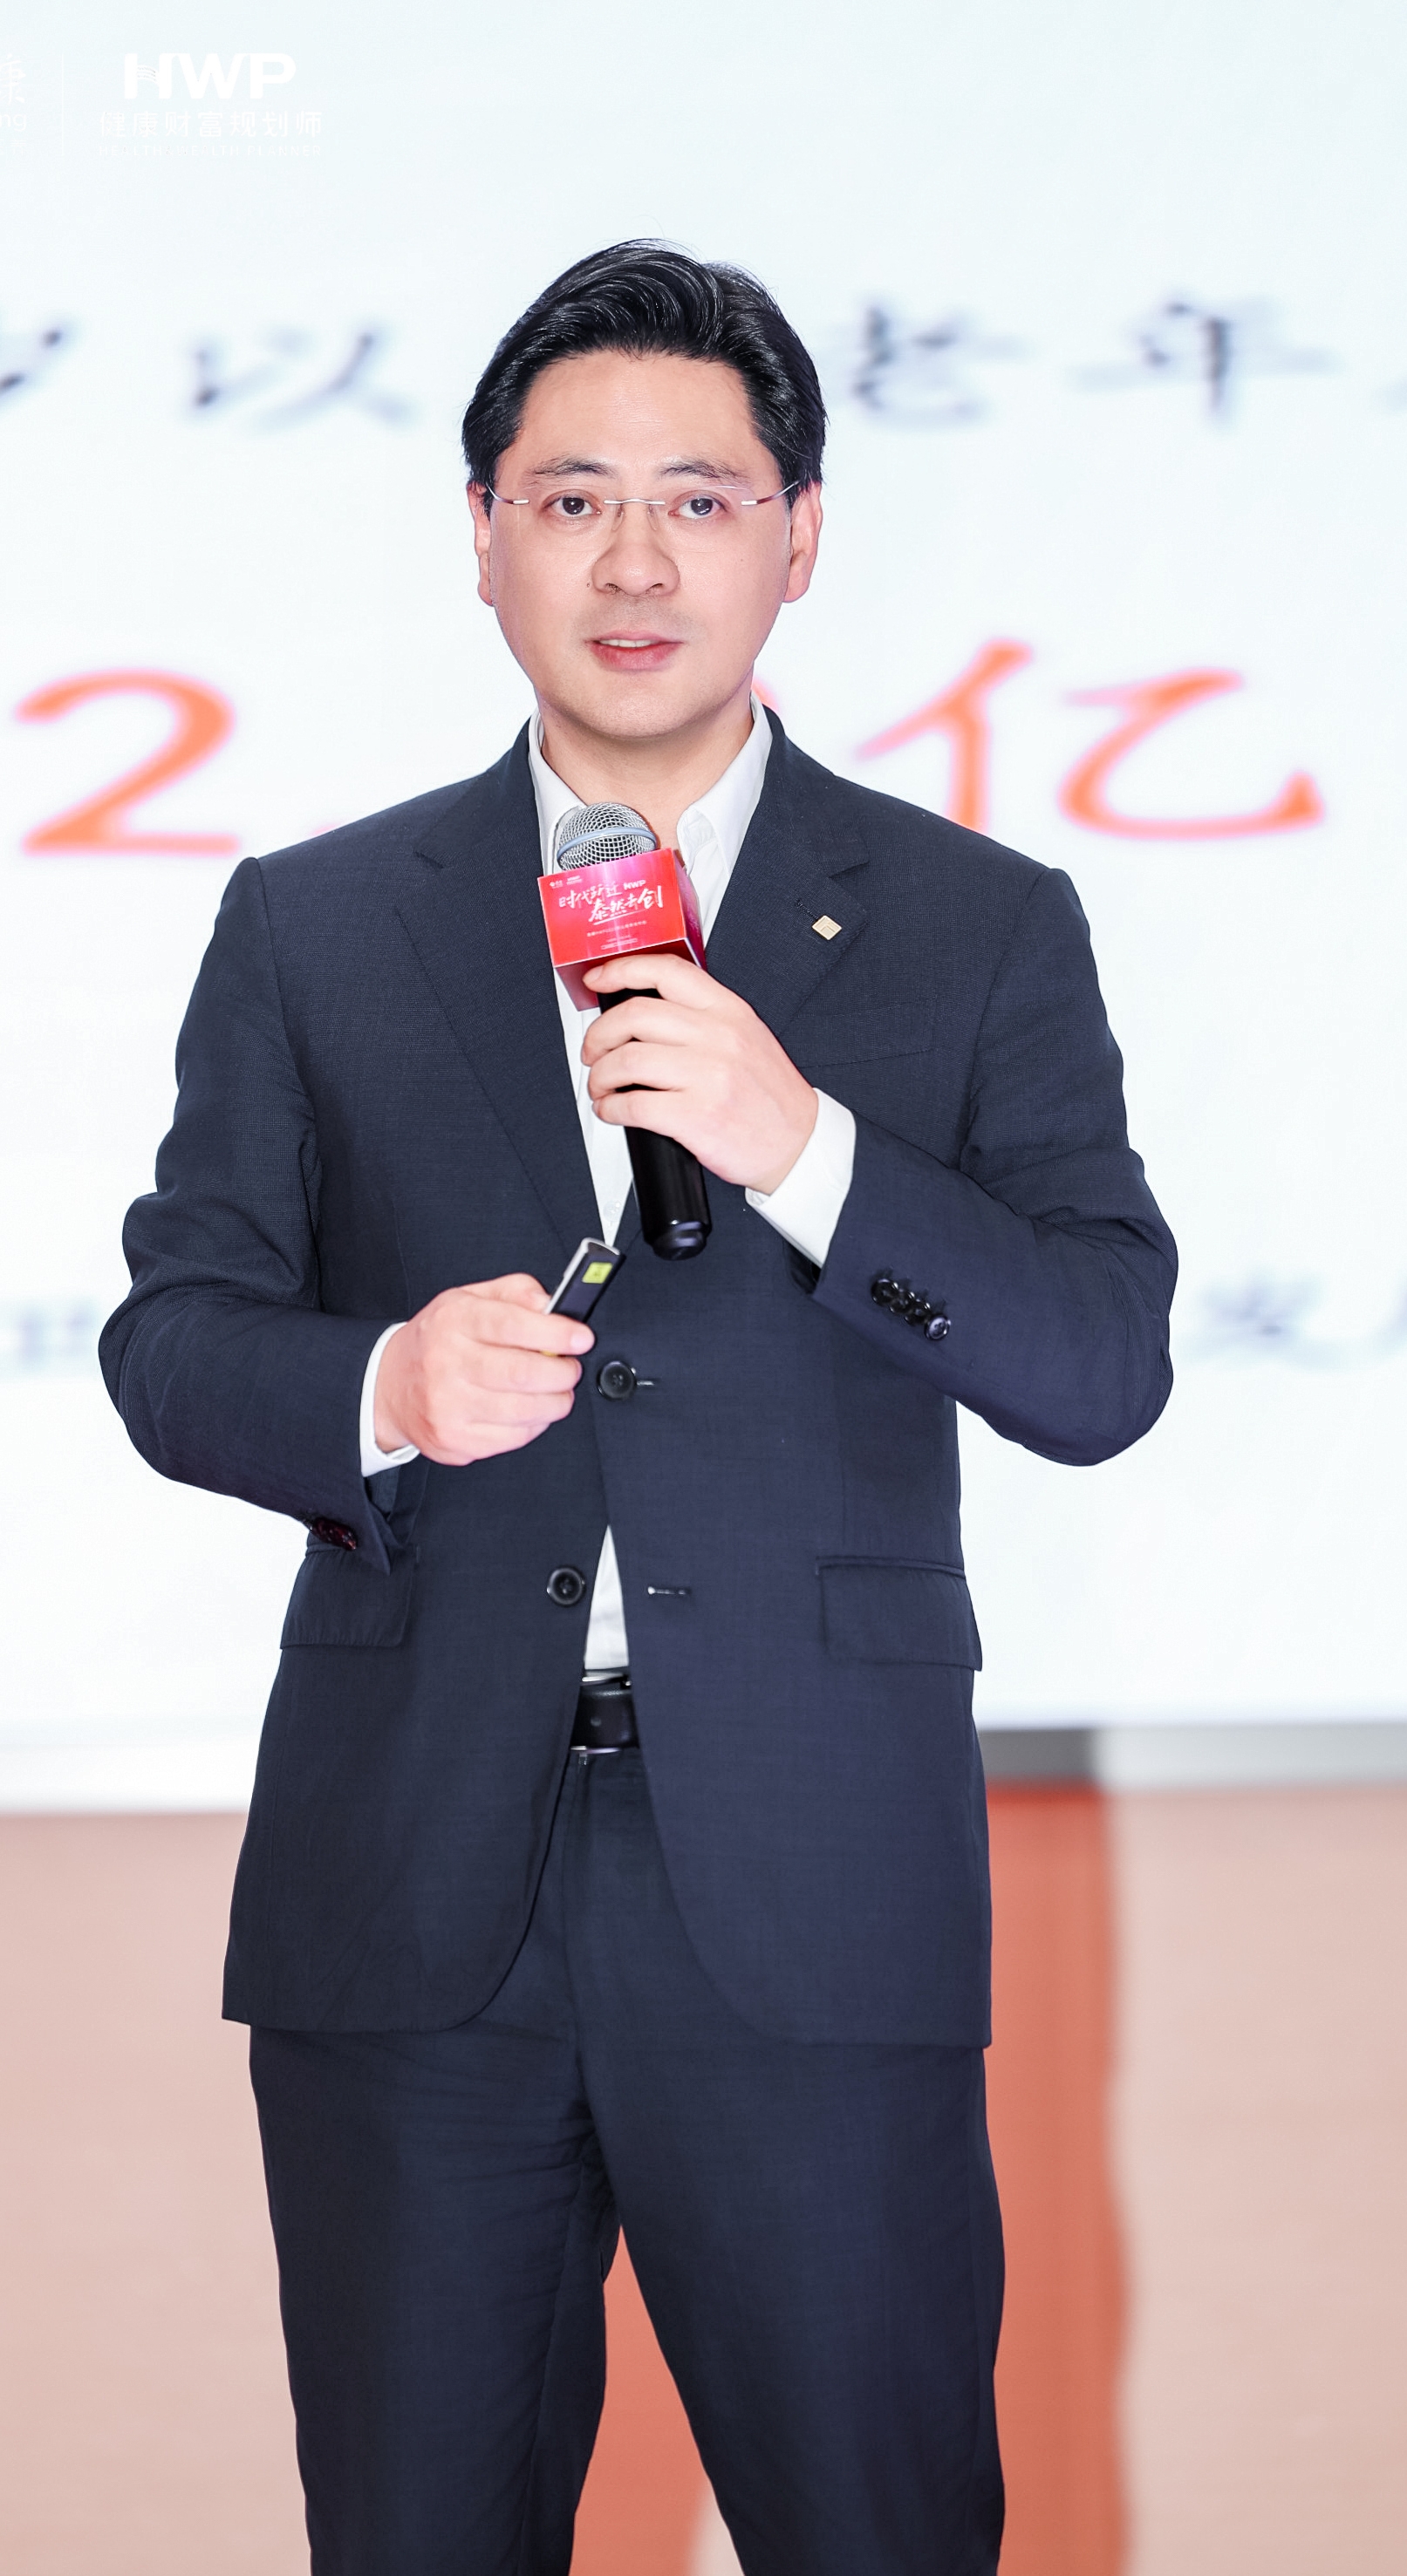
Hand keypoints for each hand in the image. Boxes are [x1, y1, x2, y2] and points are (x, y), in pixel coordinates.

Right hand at [373, 1276, 592, 1465]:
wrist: (390, 1385)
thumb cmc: (438, 1340)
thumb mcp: (469, 1299)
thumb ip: (515, 1292)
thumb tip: (552, 1305)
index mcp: (453, 1321)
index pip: (511, 1325)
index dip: (555, 1333)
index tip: (581, 1338)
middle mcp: (446, 1362)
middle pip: (522, 1373)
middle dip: (563, 1373)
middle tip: (571, 1368)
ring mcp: (448, 1405)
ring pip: (524, 1410)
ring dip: (556, 1402)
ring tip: (557, 1390)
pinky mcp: (454, 1439)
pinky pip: (514, 1437)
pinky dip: (535, 1424)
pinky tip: (531, 1410)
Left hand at [582, 952, 816, 1193]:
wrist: (798, 1143)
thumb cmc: (770, 1096)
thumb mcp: (747, 1038)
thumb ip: (704, 1019)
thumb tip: (645, 1013)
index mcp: (729, 1012)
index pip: (666, 972)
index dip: (622, 970)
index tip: (599, 979)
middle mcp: (719, 1038)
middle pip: (635, 1016)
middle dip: (599, 1035)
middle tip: (594, 1051)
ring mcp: (709, 1077)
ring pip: (627, 1061)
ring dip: (600, 1076)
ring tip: (601, 1086)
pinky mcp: (697, 1117)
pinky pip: (633, 1105)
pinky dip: (611, 1108)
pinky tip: (612, 1111)